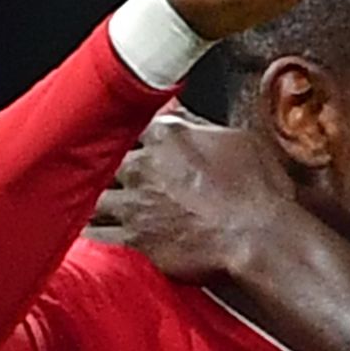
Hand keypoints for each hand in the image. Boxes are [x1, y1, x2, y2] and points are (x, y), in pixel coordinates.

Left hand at [90, 117, 301, 283]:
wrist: (262, 241)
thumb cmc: (260, 194)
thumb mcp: (240, 142)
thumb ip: (199, 125)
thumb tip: (178, 109)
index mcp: (167, 135)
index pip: (130, 122)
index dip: (127, 130)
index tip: (127, 136)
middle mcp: (143, 165)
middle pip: (103, 156)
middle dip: (103, 162)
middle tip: (103, 167)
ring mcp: (134, 202)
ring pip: (93, 193)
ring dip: (94, 196)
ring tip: (90, 198)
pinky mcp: (134, 239)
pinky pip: (96, 233)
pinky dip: (91, 230)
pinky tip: (87, 228)